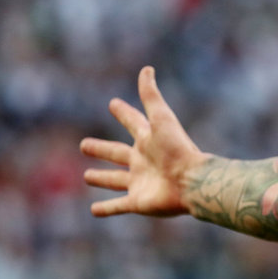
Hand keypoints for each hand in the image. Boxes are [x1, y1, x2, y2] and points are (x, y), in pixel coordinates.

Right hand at [81, 66, 206, 216]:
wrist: (193, 181)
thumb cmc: (177, 148)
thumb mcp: (162, 118)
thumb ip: (151, 96)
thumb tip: (146, 68)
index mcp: (149, 140)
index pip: (133, 122)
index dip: (124, 113)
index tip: (114, 103)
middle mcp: (143, 160)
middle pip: (117, 153)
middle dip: (102, 149)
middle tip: (83, 144)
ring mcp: (140, 182)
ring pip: (115, 180)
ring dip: (102, 178)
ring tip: (87, 176)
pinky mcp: (138, 202)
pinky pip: (118, 206)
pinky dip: (106, 208)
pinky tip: (93, 210)